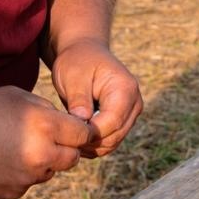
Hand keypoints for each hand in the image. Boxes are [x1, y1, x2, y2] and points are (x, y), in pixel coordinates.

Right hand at [0, 86, 95, 198]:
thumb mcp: (15, 95)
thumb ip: (45, 108)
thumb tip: (64, 121)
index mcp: (45, 126)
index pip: (84, 134)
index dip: (81, 130)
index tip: (75, 129)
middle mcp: (41, 155)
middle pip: (72, 158)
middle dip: (65, 148)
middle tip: (46, 137)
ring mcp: (26, 178)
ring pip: (49, 172)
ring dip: (42, 162)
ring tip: (14, 146)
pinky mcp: (11, 193)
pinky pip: (26, 184)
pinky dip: (20, 175)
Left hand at [51, 39, 142, 158]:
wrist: (84, 53)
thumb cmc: (77, 61)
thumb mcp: (73, 74)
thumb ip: (79, 97)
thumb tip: (83, 120)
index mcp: (125, 89)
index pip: (112, 122)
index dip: (91, 132)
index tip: (68, 132)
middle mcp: (134, 103)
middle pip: (115, 135)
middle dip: (90, 141)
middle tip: (64, 137)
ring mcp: (131, 113)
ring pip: (113, 142)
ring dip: (91, 145)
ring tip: (68, 137)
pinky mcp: (123, 121)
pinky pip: (110, 140)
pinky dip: (93, 144)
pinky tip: (76, 137)